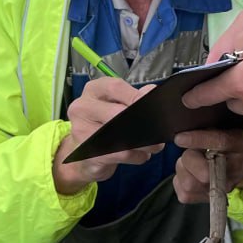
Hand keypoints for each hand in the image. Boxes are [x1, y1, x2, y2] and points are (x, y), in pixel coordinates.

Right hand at [53, 79, 164, 195]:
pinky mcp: (87, 153)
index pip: (115, 87)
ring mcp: (81, 131)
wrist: (83, 154)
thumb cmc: (105, 123)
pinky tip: (142, 154)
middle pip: (117, 113)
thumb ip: (135, 97)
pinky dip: (137, 155)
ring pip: (120, 136)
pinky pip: (120, 154)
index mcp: (93, 90)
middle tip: (160, 130)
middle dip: (145, 123)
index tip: (154, 107)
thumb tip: (151, 93)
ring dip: (145, 143)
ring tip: (155, 144)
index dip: (137, 97)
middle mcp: (83, 107)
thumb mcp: (118, 104)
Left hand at [172, 127, 242, 203]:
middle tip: (190, 151)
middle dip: (189, 159)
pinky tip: (188, 172)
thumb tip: (188, 126)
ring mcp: (223, 189)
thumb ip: (212, 125)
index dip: (198, 140)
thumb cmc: (231, 138)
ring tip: (189, 160)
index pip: (220, 142)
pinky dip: (180, 181)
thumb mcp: (229, 125)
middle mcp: (235, 172)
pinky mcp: (210, 199)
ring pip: (190, 184)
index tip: (179, 138)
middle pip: (204, 173)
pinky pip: (184, 194)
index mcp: (242, 144)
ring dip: (183, 169)